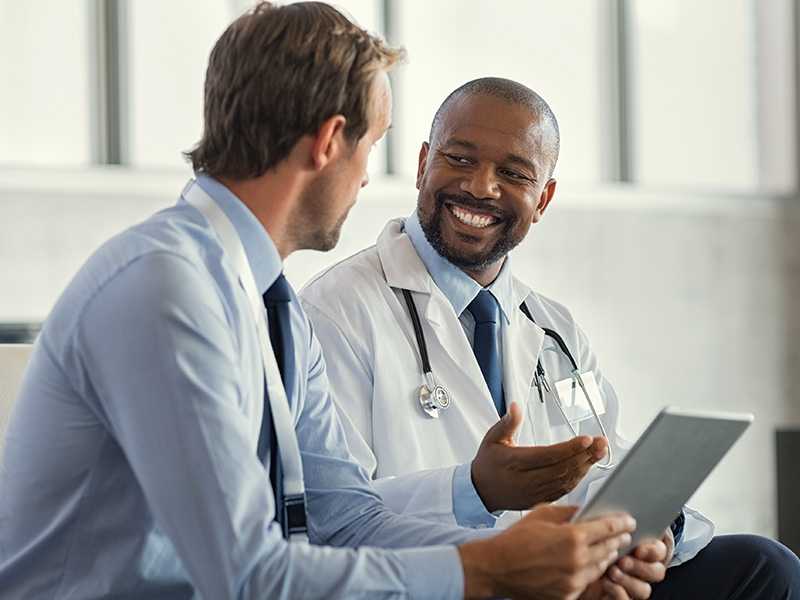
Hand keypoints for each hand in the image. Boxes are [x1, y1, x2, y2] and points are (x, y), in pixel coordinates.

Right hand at [458, 504, 635, 599]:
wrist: (496, 567)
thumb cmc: (515, 540)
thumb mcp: (542, 514)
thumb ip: (568, 511)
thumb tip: (585, 510)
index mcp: (572, 537)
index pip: (608, 528)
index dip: (621, 523)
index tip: (628, 521)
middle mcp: (577, 560)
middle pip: (609, 549)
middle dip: (617, 540)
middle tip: (622, 535)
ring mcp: (573, 581)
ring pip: (601, 567)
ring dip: (607, 557)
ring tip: (607, 549)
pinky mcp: (566, 595)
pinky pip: (586, 583)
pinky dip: (590, 573)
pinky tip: (587, 565)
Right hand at [471, 402, 608, 510]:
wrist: (481, 491)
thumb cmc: (488, 463)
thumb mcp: (492, 438)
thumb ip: (507, 423)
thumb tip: (516, 407)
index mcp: (515, 463)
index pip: (548, 455)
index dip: (570, 448)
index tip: (587, 439)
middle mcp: (527, 481)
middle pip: (562, 468)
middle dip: (585, 455)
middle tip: (602, 442)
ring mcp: (535, 493)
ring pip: (566, 480)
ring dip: (586, 466)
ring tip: (600, 451)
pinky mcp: (541, 500)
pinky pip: (564, 490)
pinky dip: (578, 478)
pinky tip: (587, 466)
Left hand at [580, 530, 671, 599]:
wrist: (573, 557)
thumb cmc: (589, 536)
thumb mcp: (600, 523)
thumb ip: (611, 521)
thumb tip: (612, 514)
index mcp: (642, 546)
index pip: (660, 550)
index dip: (653, 551)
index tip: (639, 549)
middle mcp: (640, 566)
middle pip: (657, 572)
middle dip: (641, 567)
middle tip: (623, 561)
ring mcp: (631, 583)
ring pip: (644, 589)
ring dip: (630, 581)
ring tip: (611, 571)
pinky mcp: (617, 595)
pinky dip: (618, 593)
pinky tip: (605, 583)